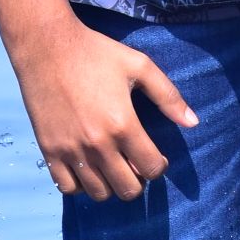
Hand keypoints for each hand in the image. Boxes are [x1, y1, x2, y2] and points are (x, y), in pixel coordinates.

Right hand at [15, 18, 197, 200]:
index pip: (152, 169)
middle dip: (139, 180)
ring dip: (111, 184)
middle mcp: (98, 144)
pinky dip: (80, 185)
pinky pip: (68, 187)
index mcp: (124, 124)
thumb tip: (193, 122)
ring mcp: (71, 150)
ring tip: (112, 165)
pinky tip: (86, 167)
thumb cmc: (95, 53)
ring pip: (99, 193)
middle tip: (135, 163)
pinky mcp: (49, 150)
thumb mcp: (139, 66)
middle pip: (128, 189)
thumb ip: (168, 96)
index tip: (156, 156)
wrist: (46, 46)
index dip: (159, 166)